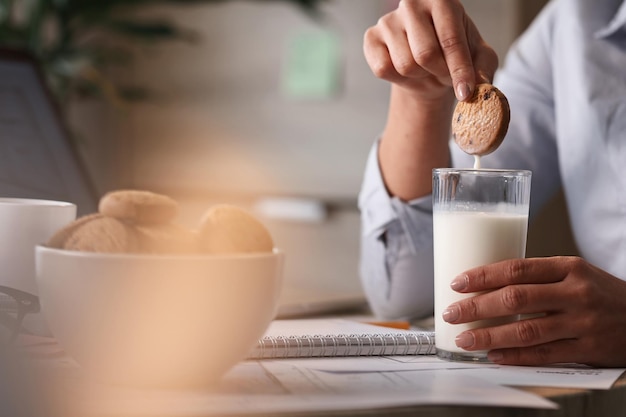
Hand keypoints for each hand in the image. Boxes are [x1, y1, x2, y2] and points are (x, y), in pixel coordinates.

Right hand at [363, 0, 497, 101]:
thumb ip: (484, 68)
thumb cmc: (453, 56)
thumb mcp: (478, 59)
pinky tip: (406, 70)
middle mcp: (412, 3)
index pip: (450, 39)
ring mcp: (388, 20)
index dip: (460, 70)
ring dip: (420, 76)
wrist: (427, 65)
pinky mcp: (371, 38)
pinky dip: (398, 78)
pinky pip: (382, 68)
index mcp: (442, 0)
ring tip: (426, 70)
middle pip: (425, 54)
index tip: (465, 93)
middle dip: (440, 73)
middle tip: (445, 74)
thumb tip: (479, 84)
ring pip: (405, 65)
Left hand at [442, 257, 625, 366]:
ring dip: (489, 335)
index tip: (457, 283)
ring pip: (526, 330)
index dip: (482, 276)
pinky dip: (516, 356)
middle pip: (515, 299)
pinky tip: (494, 355)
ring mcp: (583, 323)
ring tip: (465, 338)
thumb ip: (539, 278)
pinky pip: (545, 355)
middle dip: (477, 307)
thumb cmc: (601, 293)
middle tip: (451, 313)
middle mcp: (575, 293)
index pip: (516, 269)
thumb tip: (488, 286)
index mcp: (568, 268)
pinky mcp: (589, 350)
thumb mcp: (575, 273)